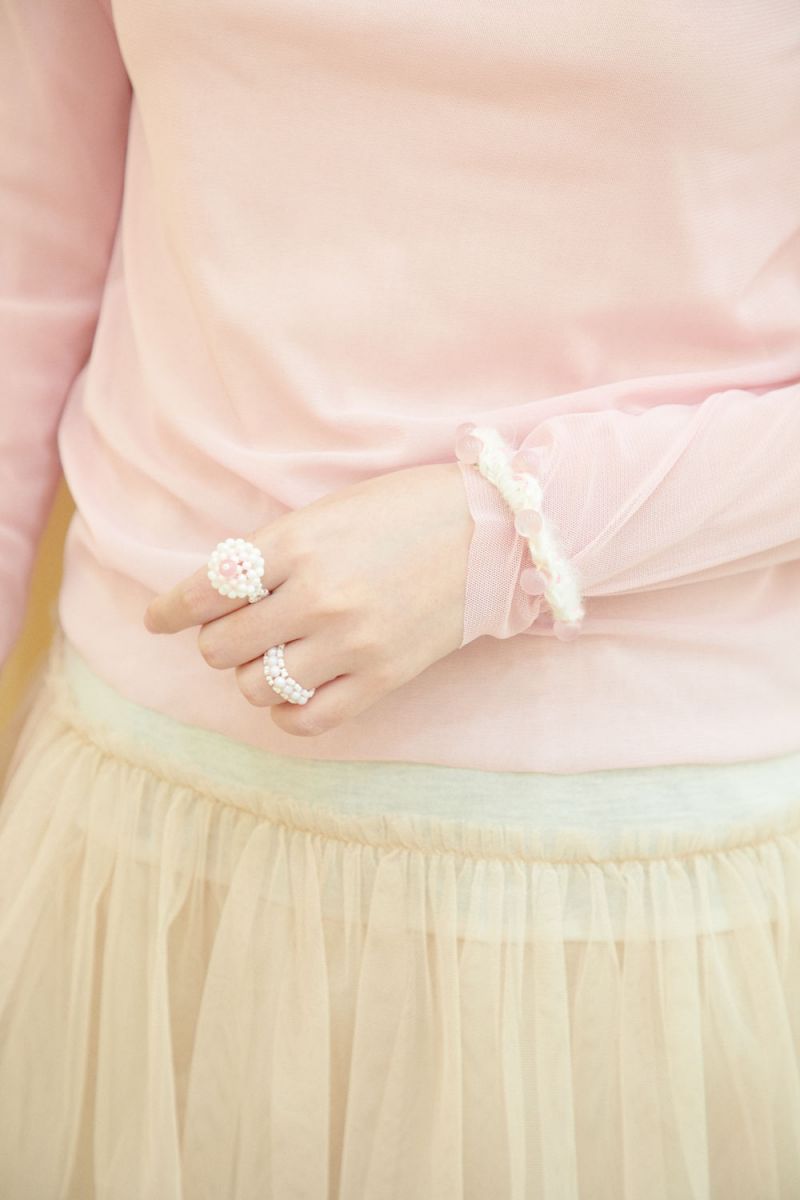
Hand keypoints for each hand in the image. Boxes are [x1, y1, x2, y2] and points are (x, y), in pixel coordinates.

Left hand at [143, 463, 473, 736]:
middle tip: (234, 631)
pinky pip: (308, 718)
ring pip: (256, 685)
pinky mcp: (383, 677)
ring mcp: (352, 642)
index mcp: (298, 543)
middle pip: (222, 645)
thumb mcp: (327, 513)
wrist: (491, 531)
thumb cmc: (404, 510)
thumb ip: (273, 552)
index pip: (206, 588)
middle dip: (215, 640)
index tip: (160, 619)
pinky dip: (285, 712)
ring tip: (271, 655)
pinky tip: (288, 695)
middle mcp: (319, 596)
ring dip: (251, 673)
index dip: (171, 609)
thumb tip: (218, 596)